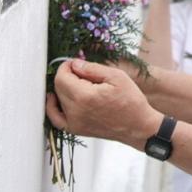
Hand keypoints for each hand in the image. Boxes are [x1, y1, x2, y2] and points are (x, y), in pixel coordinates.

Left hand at [46, 59, 161, 147]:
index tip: (75, 63)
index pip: (61, 77)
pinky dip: (53, 107)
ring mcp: (74, 122)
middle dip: (66, 75)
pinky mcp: (76, 129)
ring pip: (57, 99)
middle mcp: (76, 111)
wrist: (138, 126)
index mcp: (85, 96)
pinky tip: (57, 99)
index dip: (66, 66)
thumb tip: (75, 64)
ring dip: (64, 88)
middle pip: (58, 87)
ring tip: (78, 83)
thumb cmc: (131, 102)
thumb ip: (92, 68)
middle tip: (81, 71)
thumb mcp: (116, 76)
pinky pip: (55, 118)